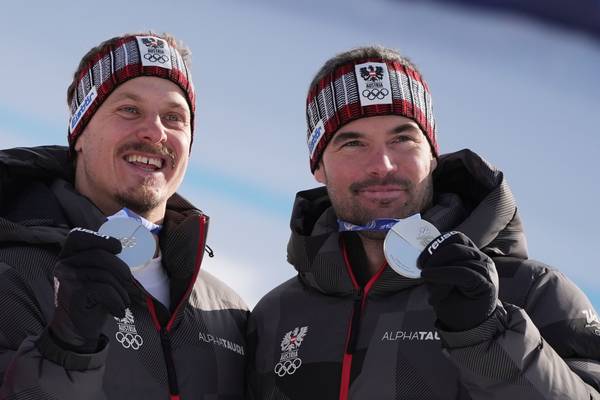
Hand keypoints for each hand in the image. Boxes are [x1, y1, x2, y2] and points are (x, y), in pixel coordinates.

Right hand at [49, 227, 132, 352]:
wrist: (75, 330)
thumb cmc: (91, 299)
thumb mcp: (96, 275)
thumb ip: (104, 260)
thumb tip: (127, 248)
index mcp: (68, 255)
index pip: (78, 236)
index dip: (100, 238)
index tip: (118, 248)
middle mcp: (63, 264)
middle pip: (99, 255)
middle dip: (121, 268)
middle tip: (128, 281)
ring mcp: (66, 279)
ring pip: (104, 274)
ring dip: (121, 290)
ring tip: (123, 301)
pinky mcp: (73, 293)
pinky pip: (104, 290)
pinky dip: (117, 301)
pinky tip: (118, 311)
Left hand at [418, 231, 498, 331]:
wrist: (470, 328)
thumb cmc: (454, 303)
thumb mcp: (440, 281)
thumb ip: (437, 267)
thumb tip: (422, 257)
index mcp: (472, 256)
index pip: (456, 238)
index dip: (436, 244)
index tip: (420, 259)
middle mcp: (482, 260)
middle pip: (456, 245)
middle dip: (435, 255)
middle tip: (421, 269)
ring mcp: (486, 271)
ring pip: (459, 256)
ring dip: (438, 268)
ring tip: (428, 281)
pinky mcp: (486, 284)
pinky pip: (463, 273)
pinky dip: (443, 274)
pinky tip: (429, 278)